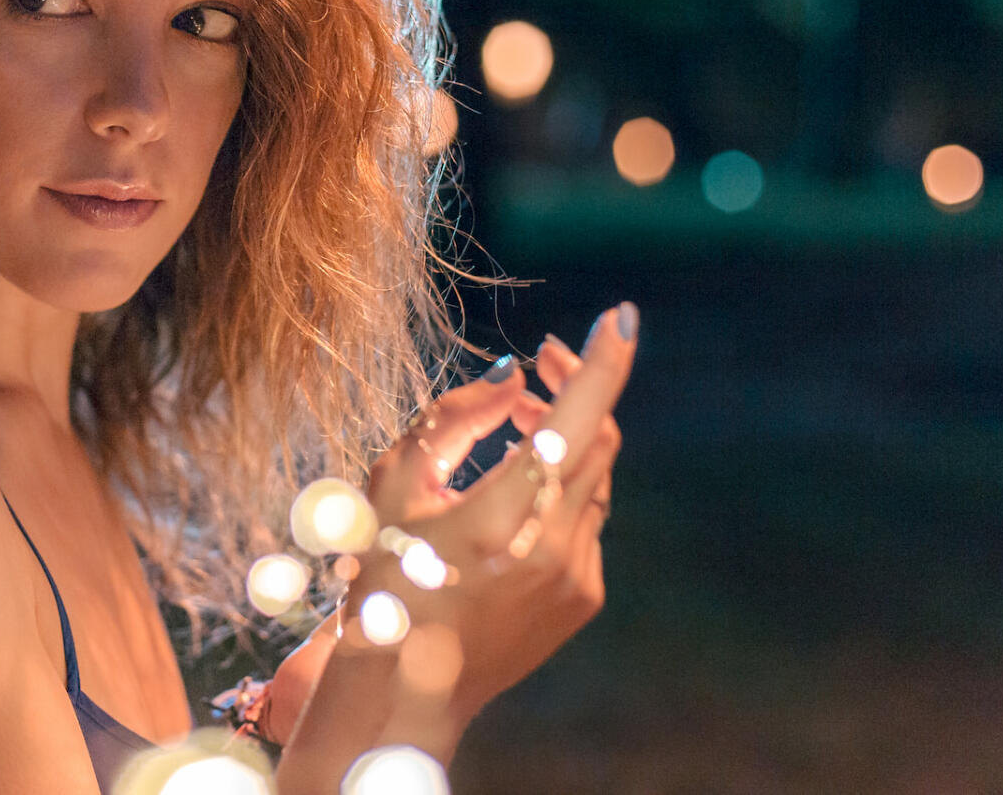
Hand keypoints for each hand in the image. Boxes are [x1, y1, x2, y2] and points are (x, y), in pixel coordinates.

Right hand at [272, 303, 635, 784]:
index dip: (604, 361)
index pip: (577, 418)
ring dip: (567, 438)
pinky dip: (562, 487)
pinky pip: (586, 521)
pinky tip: (515, 493)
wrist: (404, 687)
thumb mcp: (393, 484)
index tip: (620, 315)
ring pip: (594, 479)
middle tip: (537, 364)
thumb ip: (453, 419)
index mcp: (503, 513)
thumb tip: (512, 374)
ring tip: (516, 424)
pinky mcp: (582, 598)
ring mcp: (576, 577)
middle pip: (597, 439)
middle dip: (576, 388)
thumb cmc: (381, 575)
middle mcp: (554, 545)